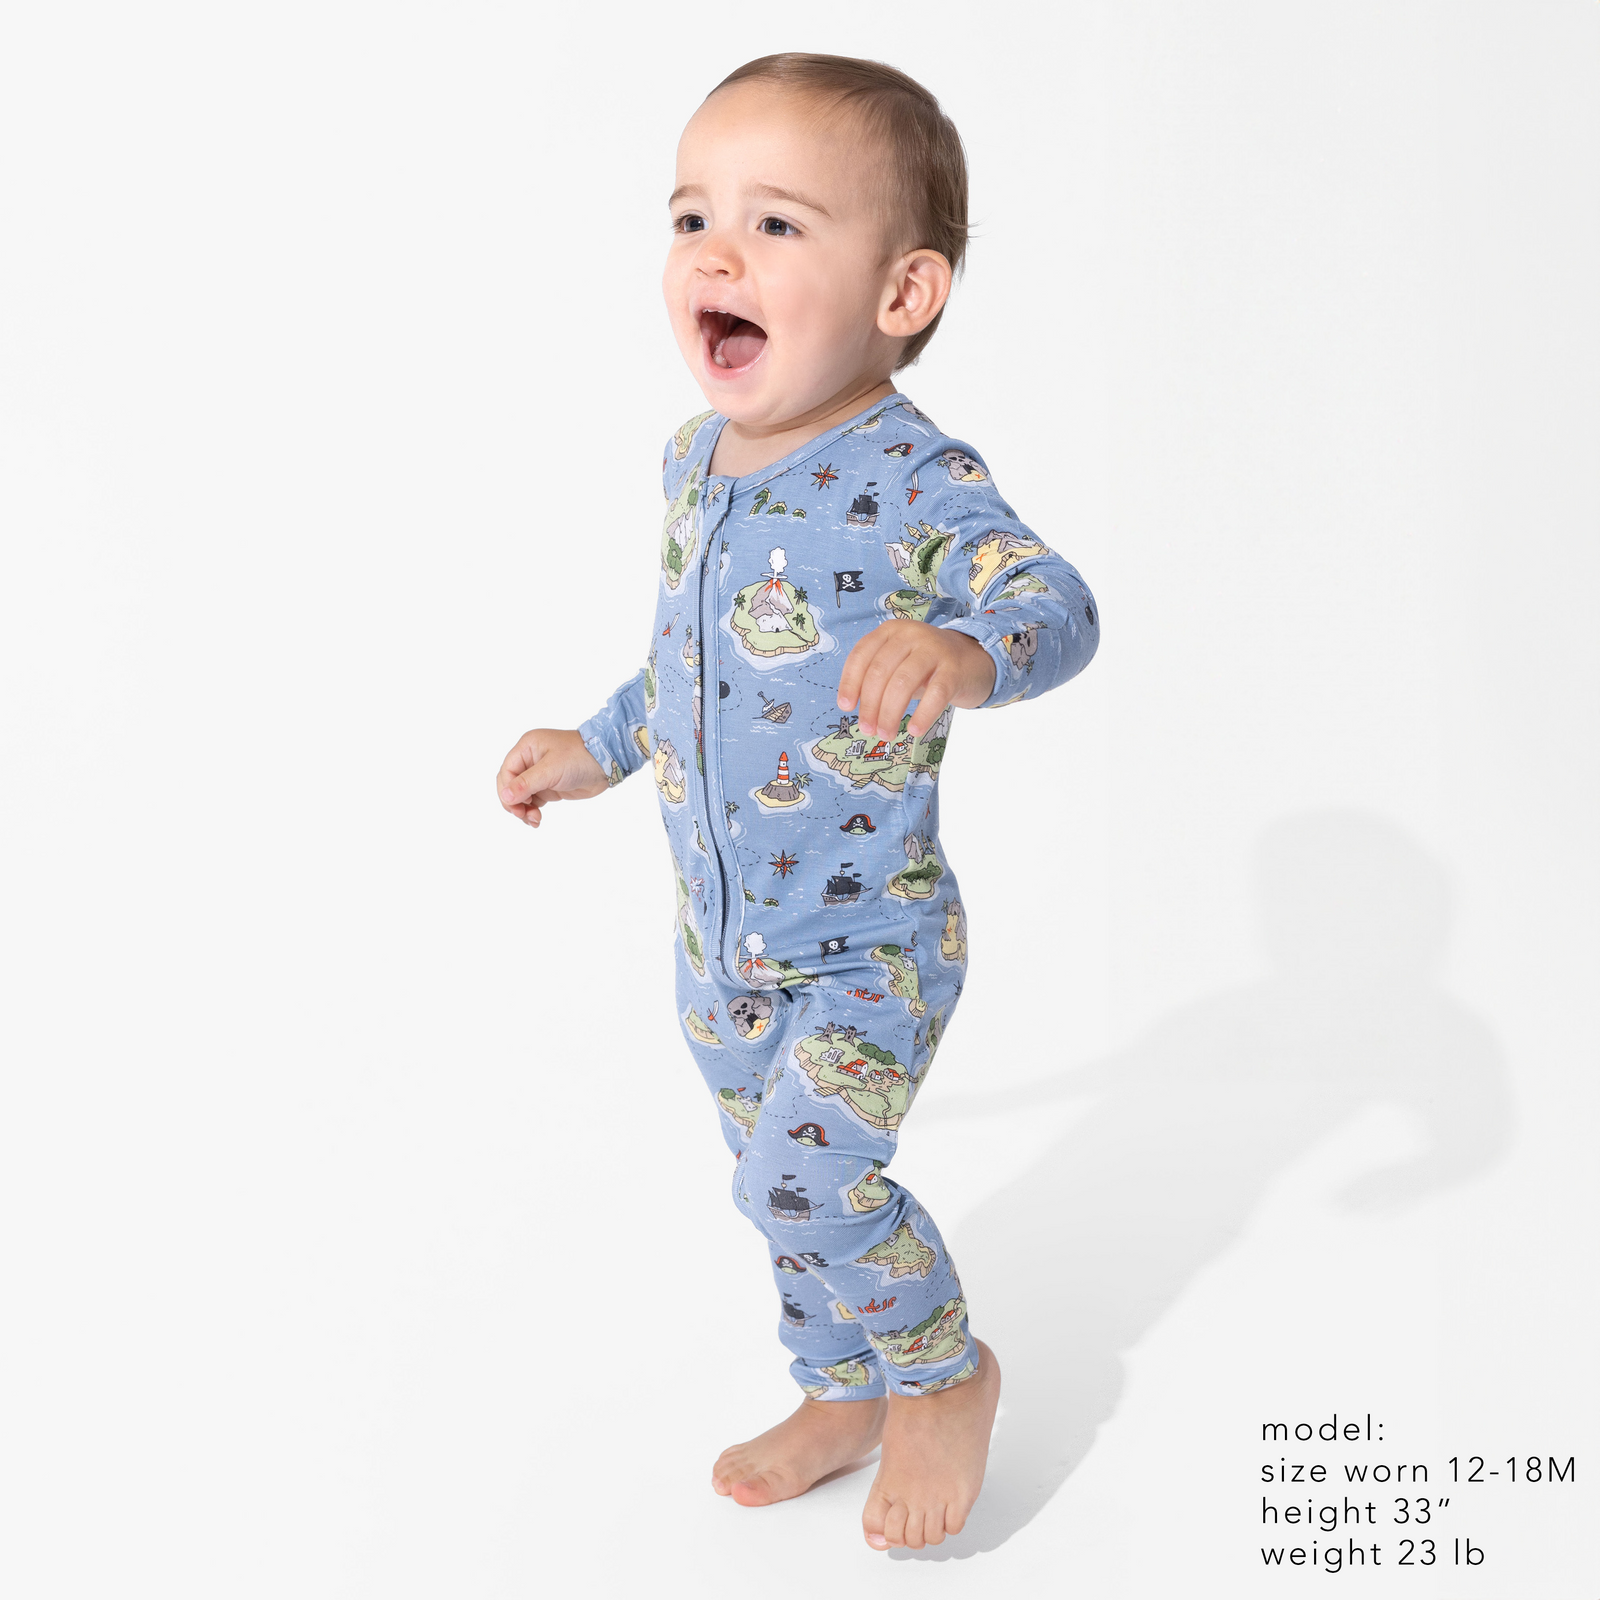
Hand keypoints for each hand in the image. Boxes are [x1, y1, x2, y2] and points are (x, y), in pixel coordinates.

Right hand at [497, 728, 609, 827]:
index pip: (507, 772)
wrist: (606, 762)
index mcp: (527, 748)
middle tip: (524, 815)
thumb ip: (527, 784)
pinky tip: (537, 819)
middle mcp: (530, 760)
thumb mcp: (551, 770)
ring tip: (534, 820)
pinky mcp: (549, 786)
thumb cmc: (579, 757)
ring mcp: (540, 774)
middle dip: (515, 803)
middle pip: (511, 785)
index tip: (516, 806)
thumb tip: (505, 797)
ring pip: (521, 796)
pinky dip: (532, 811)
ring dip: (523, 810)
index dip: (507, 791)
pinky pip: (533, 801)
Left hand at [836, 619, 996, 740]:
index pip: (862, 655)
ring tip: (886, 734)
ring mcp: (934, 649)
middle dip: (870, 704)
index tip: (846, 707)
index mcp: (891, 631)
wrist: (975, 659)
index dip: (850, 682)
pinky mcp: (954, 669)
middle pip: (880, 671)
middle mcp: (911, 635)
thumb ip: (879, 678)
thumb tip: (858, 711)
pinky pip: (936, 693)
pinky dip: (922, 714)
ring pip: (903, 682)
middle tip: (868, 729)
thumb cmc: (928, 667)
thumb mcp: (900, 663)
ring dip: (890, 713)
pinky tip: (914, 730)